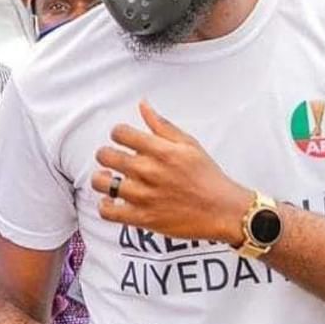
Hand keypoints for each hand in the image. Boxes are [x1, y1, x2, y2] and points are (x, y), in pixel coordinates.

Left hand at [92, 101, 250, 244]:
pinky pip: (108, 212)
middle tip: (113, 159)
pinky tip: (112, 201)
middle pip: (105, 155)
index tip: (122, 139)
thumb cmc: (207, 176)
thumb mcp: (189, 144)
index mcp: (160, 151)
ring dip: (101, 179)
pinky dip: (105, 206)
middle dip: (106, 154)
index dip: (118, 134)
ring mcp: (142, 195)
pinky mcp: (141, 218)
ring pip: (101, 183)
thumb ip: (162, 125)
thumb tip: (143, 105)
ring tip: (109, 179)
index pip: (120, 133)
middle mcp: (148, 171)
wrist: (223, 210)